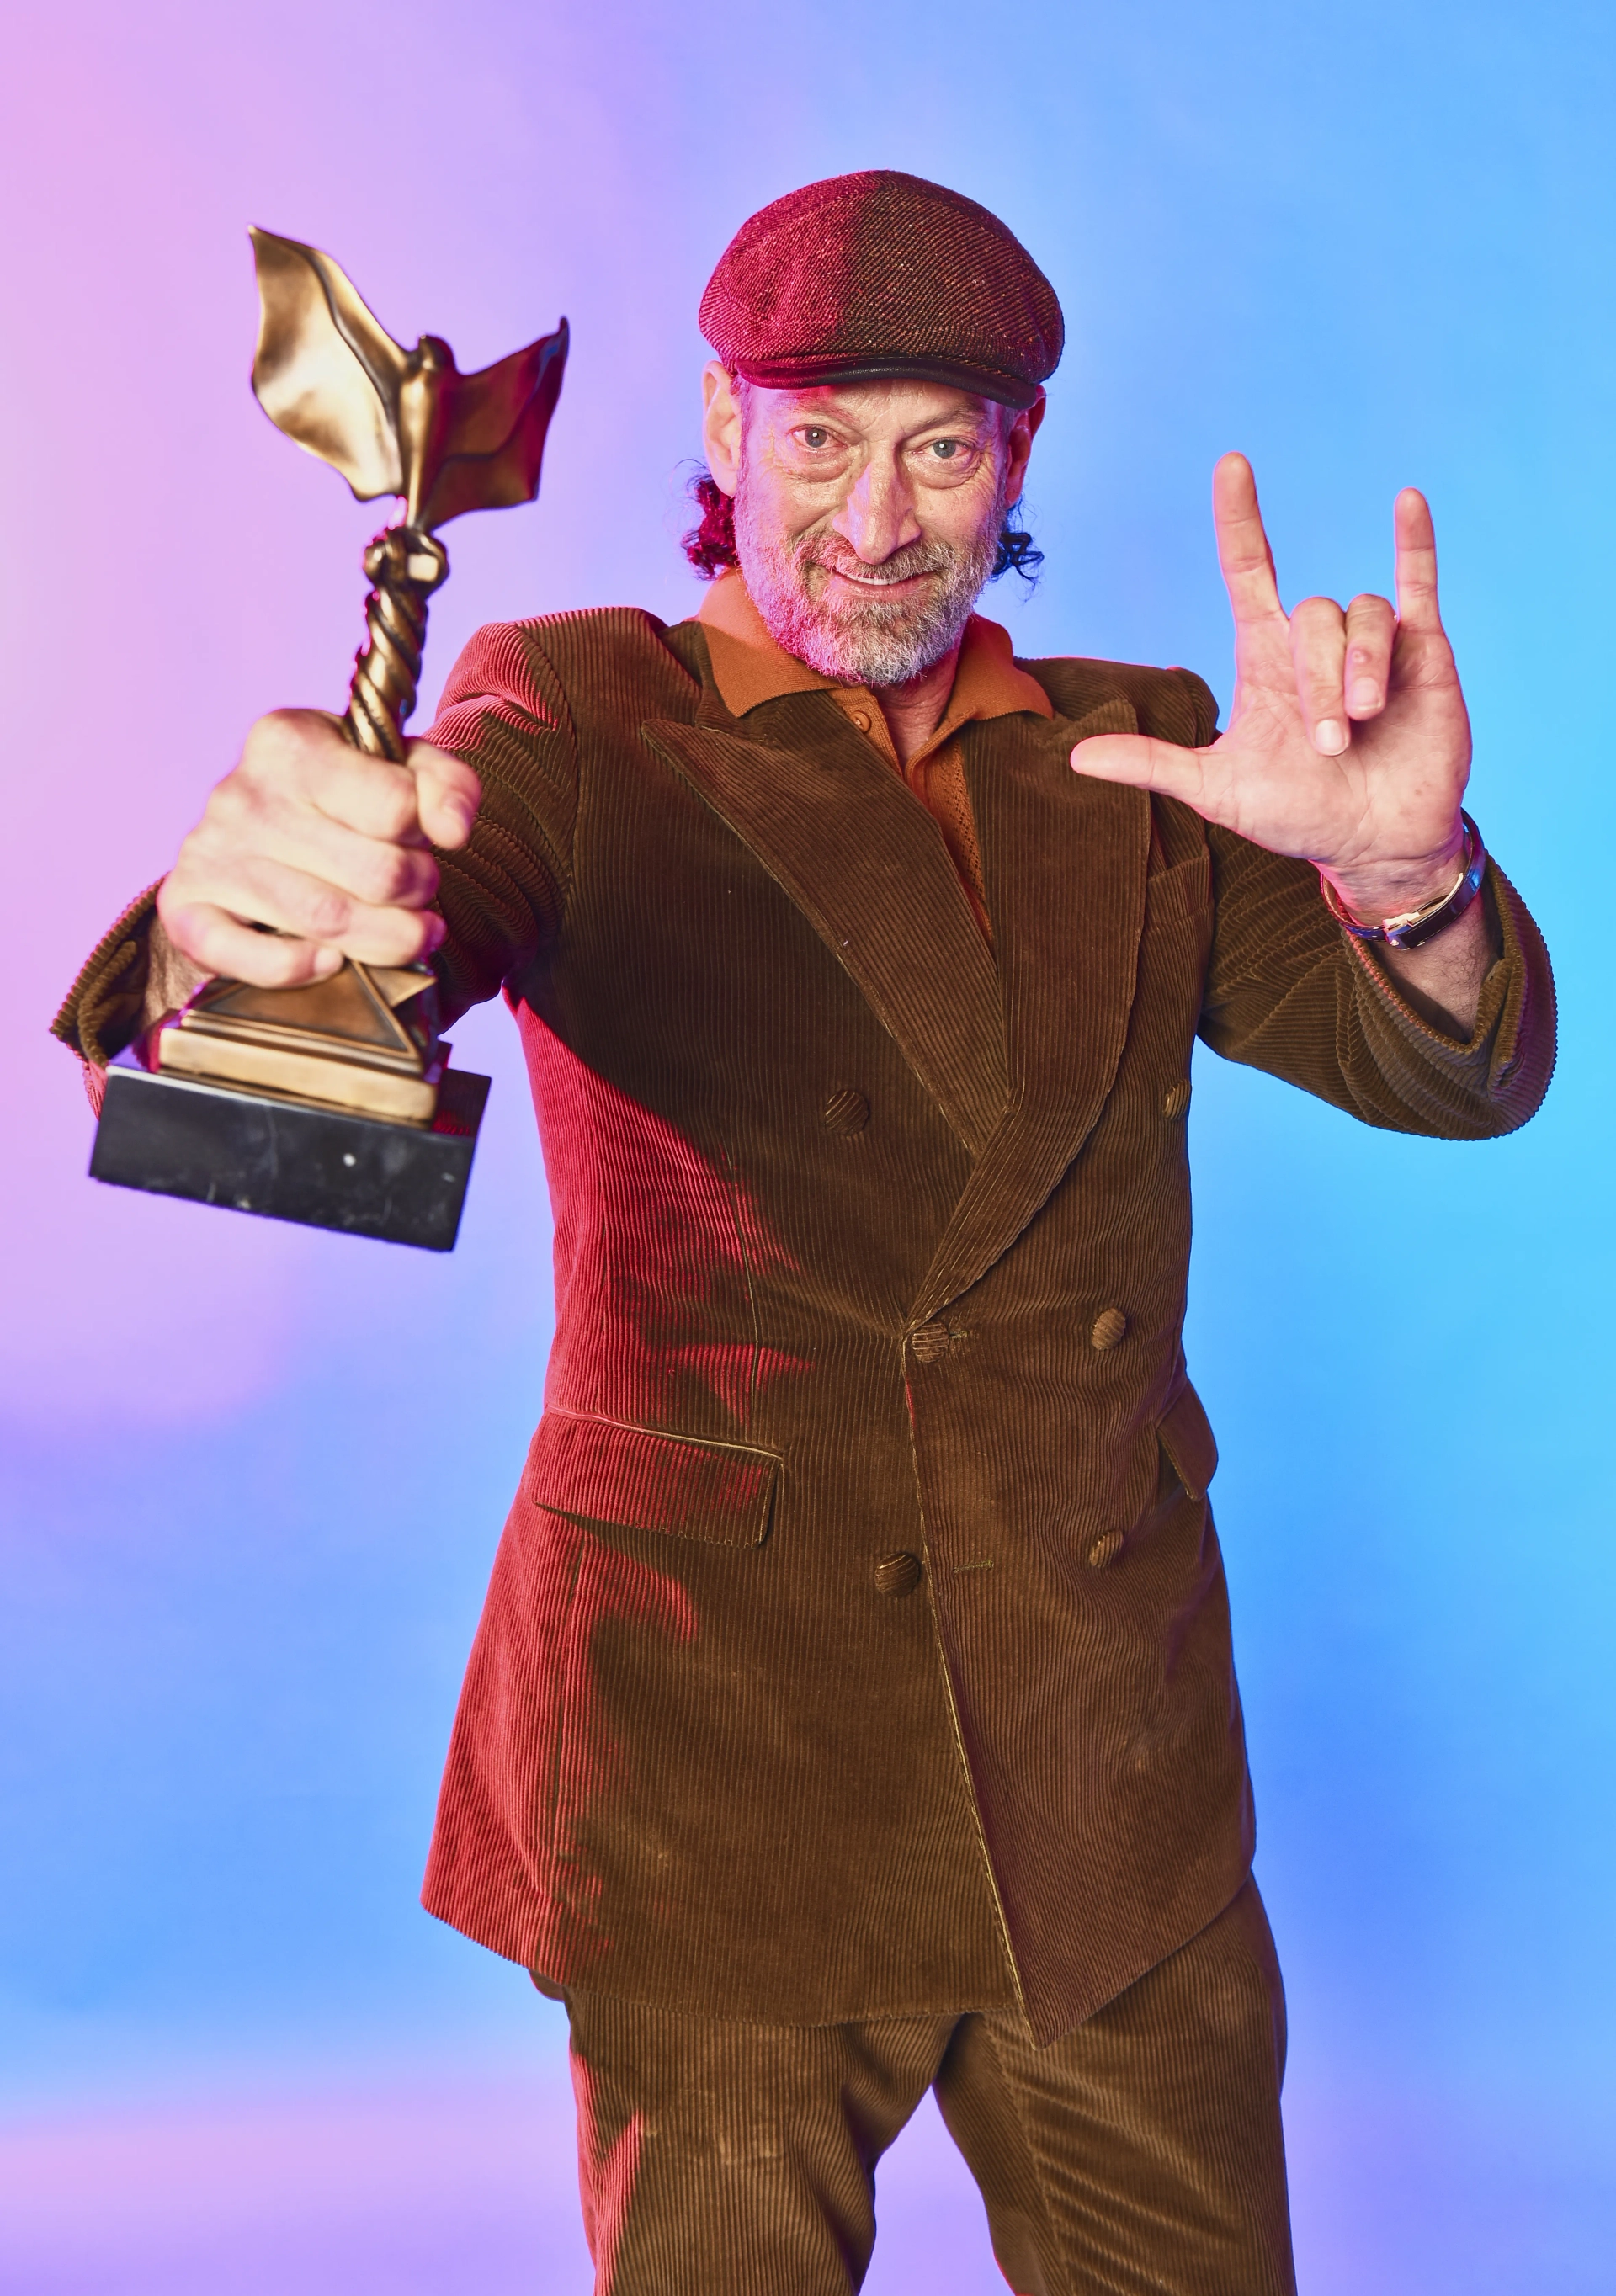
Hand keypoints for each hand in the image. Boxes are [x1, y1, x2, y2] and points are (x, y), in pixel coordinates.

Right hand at [156, 710, 480, 986]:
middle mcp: (240, 793)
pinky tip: (329, 959)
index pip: (396, 805)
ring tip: (404, 932)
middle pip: (375, 872)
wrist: (251, 838)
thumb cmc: (336, 802)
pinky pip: (249, 957)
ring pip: (328, 920)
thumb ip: (445, 785)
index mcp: (289, 741)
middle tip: (418, 892)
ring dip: (388, 939)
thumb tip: (453, 830)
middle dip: (418, 892)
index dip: (426, 835)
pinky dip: (299, 969)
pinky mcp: (186, 909)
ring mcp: (208, 852)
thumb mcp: (398, 770)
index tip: (419, 839)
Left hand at [1070, 453, 1472, 922]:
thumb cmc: (1300, 815)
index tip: (1231, 465)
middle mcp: (1314, 643)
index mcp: (1265, 658)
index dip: (1239, 518)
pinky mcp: (1423, 652)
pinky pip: (1417, 582)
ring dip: (1358, 669)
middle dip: (1318, 682)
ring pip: (1359, 615)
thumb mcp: (1220, 791)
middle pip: (1309, 613)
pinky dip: (1414, 542)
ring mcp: (1372, 643)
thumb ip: (1156, 765)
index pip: (1248, 568)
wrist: (1376, 844)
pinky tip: (1406, 501)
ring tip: (1362, 724)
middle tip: (1328, 745)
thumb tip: (1075, 759)